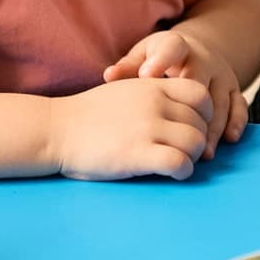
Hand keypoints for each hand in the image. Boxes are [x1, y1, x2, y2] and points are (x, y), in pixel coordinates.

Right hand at [50, 78, 213, 180]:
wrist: (56, 130)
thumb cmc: (87, 115)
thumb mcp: (123, 91)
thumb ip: (152, 95)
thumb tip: (179, 112)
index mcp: (151, 85)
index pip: (199, 94)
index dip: (203, 114)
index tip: (191, 126)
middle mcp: (154, 103)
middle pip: (200, 122)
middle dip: (197, 139)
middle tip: (183, 150)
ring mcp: (147, 127)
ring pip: (195, 142)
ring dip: (192, 157)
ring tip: (178, 162)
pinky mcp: (138, 153)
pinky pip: (180, 163)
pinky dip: (182, 171)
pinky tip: (172, 173)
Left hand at [102, 29, 247, 156]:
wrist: (193, 53)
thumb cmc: (157, 60)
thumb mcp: (142, 56)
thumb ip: (128, 67)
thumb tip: (109, 76)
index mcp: (175, 46)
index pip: (171, 47)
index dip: (160, 60)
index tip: (146, 75)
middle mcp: (203, 58)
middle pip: (199, 79)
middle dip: (189, 104)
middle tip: (176, 127)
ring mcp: (221, 75)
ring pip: (219, 99)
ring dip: (212, 125)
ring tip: (199, 151)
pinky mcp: (233, 90)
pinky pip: (239, 106)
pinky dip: (236, 122)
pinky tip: (228, 140)